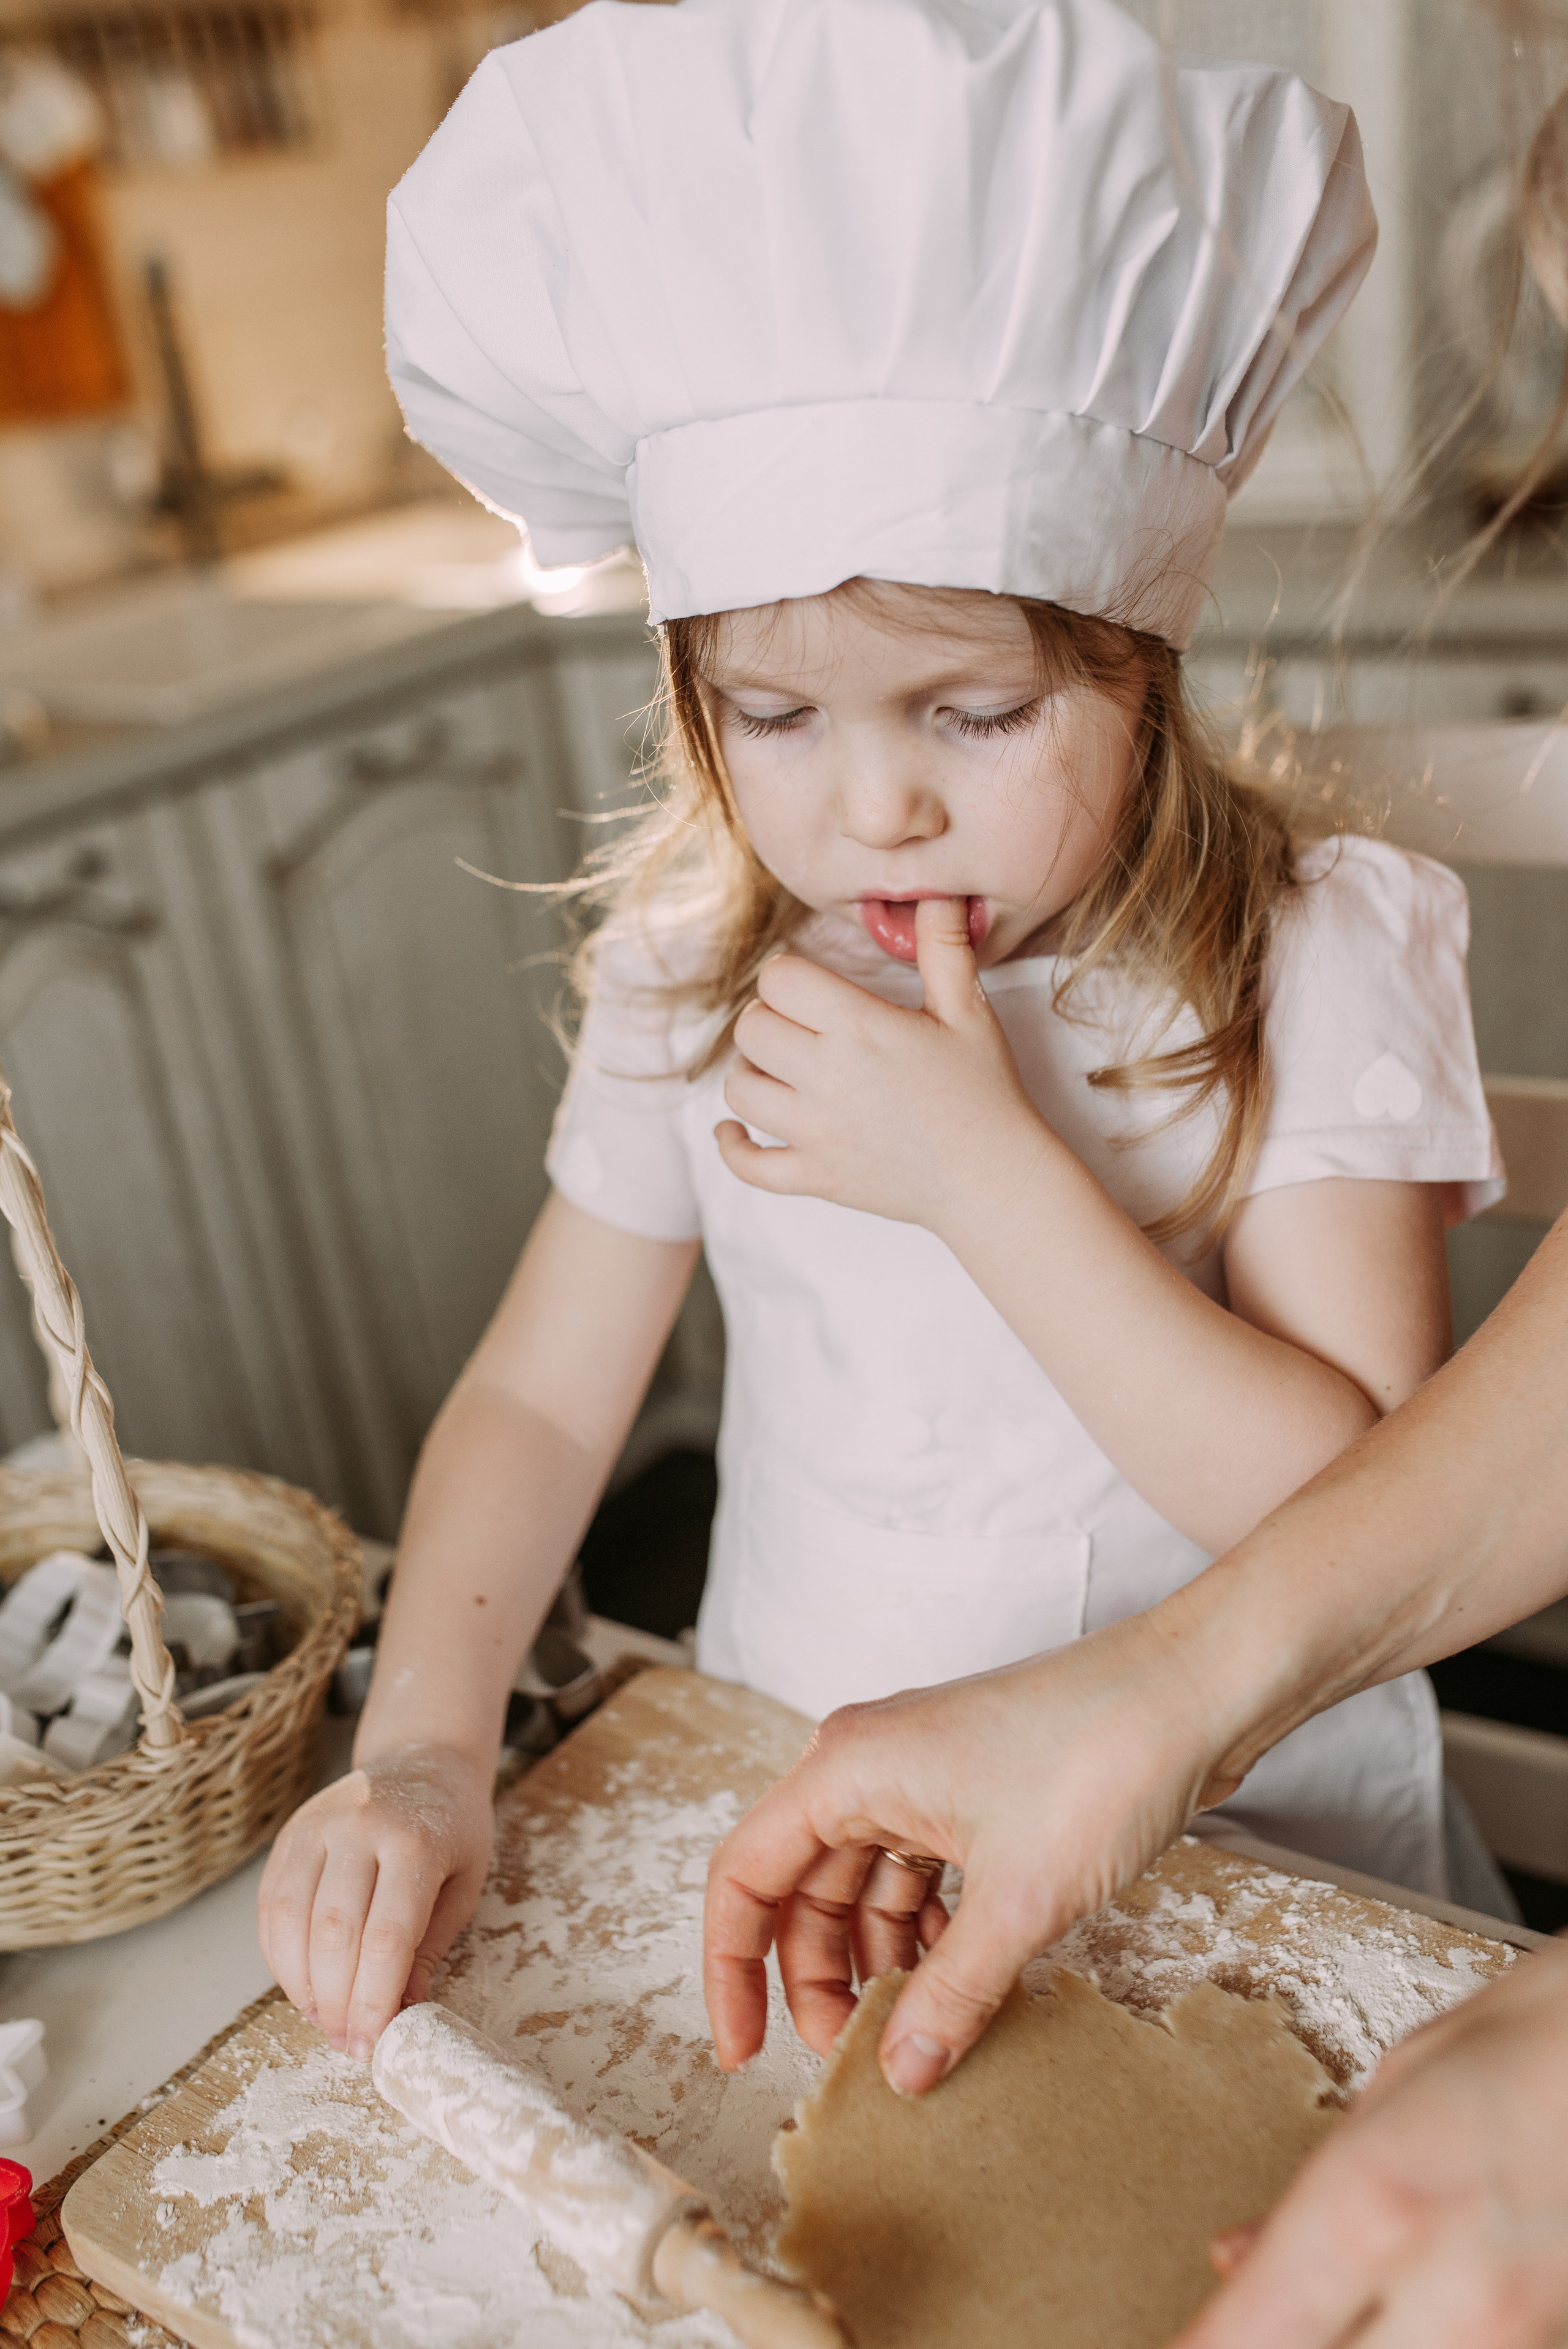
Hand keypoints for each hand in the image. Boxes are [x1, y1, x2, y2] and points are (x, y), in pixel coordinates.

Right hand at [257, 1742, 493, 2057]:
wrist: (422, 1758)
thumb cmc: (452, 1827)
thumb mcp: (465, 1882)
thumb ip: (431, 1946)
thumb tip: (401, 2013)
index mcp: (415, 1841)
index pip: (387, 1936)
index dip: (374, 2000)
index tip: (373, 2045)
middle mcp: (360, 1828)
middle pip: (334, 1932)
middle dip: (337, 2002)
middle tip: (347, 2043)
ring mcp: (317, 1826)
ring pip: (291, 1919)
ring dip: (301, 1985)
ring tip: (323, 2020)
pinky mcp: (290, 1834)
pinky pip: (271, 1903)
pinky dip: (279, 1955)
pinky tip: (300, 1985)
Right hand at [703, 1606, 1231, 2095]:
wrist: (1195, 1689)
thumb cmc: (1100, 1758)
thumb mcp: (1019, 1899)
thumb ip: (950, 1994)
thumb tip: (901, 2077)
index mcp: (847, 1768)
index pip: (744, 1877)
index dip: (733, 1972)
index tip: (744, 2054)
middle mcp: (869, 1763)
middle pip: (803, 1889)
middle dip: (819, 1978)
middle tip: (856, 2059)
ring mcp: (922, 1773)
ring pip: (865, 1886)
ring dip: (880, 1960)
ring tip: (916, 2032)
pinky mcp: (973, 1788)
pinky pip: (921, 1873)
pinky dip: (931, 1932)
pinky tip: (965, 1981)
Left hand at [715, 896, 1048, 1235]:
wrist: (995, 1180)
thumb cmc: (986, 1092)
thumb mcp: (969, 1011)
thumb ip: (944, 948)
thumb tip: (937, 893)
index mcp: (860, 1028)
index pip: (780, 980)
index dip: (788, 976)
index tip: (808, 986)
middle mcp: (827, 1077)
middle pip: (752, 1029)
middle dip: (768, 1018)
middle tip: (798, 1025)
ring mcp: (816, 1133)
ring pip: (739, 1090)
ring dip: (751, 1073)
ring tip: (779, 1068)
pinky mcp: (815, 1176)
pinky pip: (748, 1165)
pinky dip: (733, 1146)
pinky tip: (735, 1131)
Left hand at [1174, 1943, 1567, 2348]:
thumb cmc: (1553, 2022)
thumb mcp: (1410, 2077)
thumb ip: (1323, 2187)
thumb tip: (1240, 2263)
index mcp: (1379, 2204)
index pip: (1247, 2339)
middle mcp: (1452, 2299)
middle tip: (1256, 2326)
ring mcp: (1526, 2340)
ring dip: (1356, 2345)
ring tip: (1333, 2311)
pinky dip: (1425, 2345)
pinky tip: (1408, 2320)